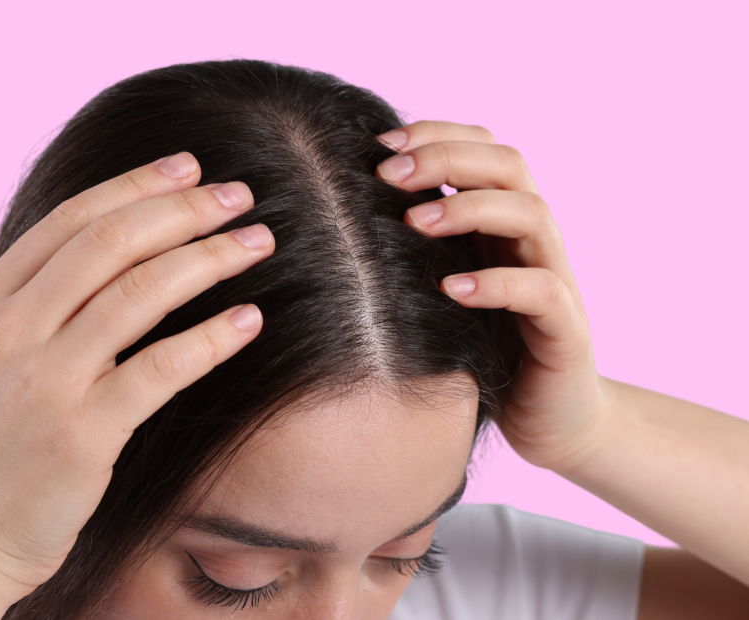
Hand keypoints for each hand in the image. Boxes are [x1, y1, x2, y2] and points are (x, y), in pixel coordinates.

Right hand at [0, 153, 273, 615]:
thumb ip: (27, 309)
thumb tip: (96, 262)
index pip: (71, 219)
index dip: (137, 185)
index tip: (188, 167)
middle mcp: (8, 330)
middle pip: (112, 242)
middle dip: (185, 209)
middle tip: (239, 194)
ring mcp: (42, 381)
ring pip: (141, 292)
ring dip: (211, 258)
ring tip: (259, 241)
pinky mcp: (80, 435)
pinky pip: (160, 368)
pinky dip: (211, 338)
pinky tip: (250, 320)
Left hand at [375, 121, 611, 473]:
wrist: (549, 416)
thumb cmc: (483, 348)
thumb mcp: (442, 290)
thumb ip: (417, 251)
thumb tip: (341, 215)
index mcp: (502, 223)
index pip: (482, 149)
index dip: (435, 134)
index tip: (377, 144)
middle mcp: (532, 240)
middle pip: (509, 164)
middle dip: (446, 157)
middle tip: (387, 174)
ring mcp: (554, 278)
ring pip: (531, 214)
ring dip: (469, 207)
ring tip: (415, 222)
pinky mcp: (565, 329)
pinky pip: (542, 290)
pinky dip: (496, 283)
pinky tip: (451, 289)